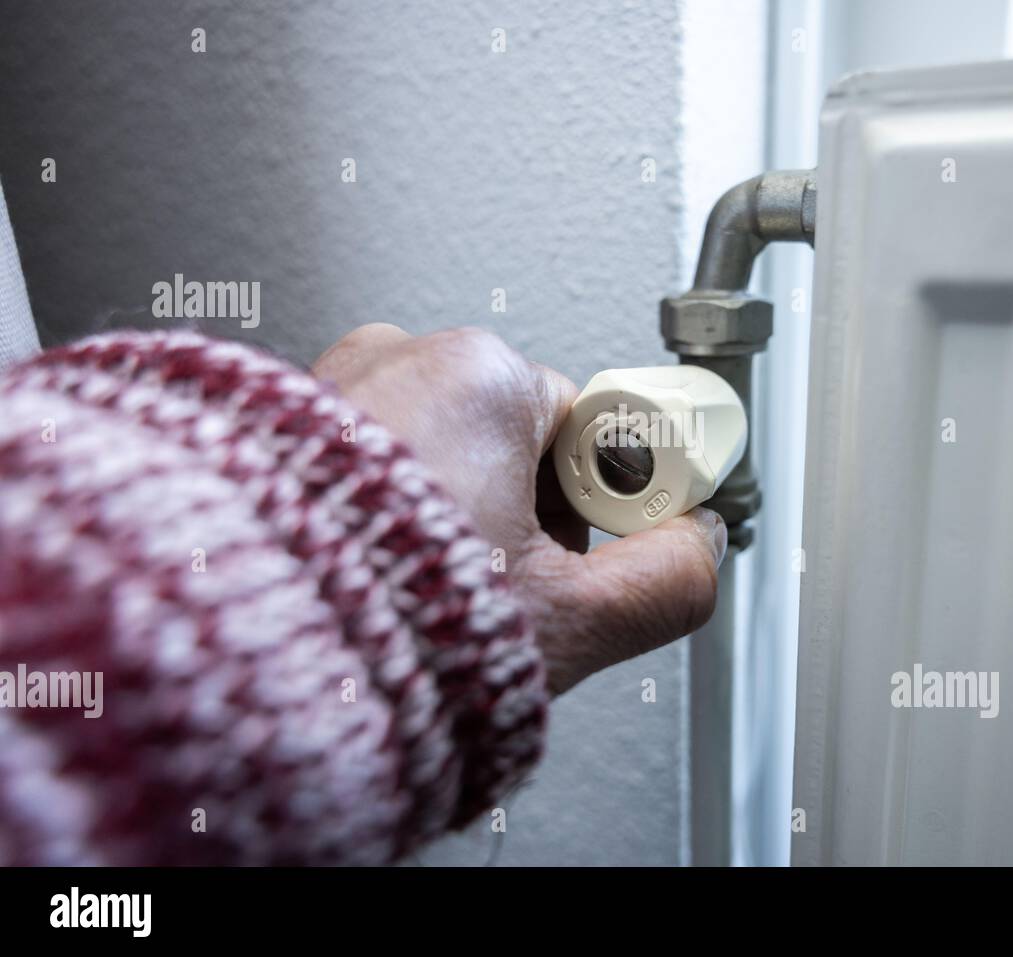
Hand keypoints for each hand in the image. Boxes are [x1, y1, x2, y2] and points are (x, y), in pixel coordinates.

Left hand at [313, 324, 725, 694]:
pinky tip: (384, 570)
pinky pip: (378, 462)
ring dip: (461, 518)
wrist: (234, 653)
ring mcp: (332, 387)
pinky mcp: (283, 429)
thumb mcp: (565, 618)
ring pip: (447, 454)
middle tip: (506, 589)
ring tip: (433, 587)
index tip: (592, 551)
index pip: (595, 429)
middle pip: (520, 441)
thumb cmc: (378, 624)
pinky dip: (394, 513)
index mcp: (480, 376)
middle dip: (528, 519)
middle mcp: (399, 358)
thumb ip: (666, 580)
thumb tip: (699, 552)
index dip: (606, 507)